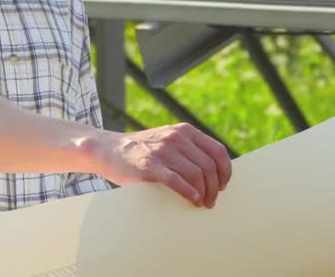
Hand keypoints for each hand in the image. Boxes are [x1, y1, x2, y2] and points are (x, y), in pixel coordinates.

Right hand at [89, 123, 232, 207]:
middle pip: (208, 166)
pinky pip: (176, 180)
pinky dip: (189, 192)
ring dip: (204, 193)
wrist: (108, 149)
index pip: (218, 151)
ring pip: (196, 174)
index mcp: (185, 131)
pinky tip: (192, 200)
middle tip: (212, 202)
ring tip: (202, 204)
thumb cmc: (142, 151)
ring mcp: (162, 151)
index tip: (223, 186)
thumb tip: (215, 172)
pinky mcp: (149, 166)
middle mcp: (176, 138)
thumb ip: (189, 148)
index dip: (225, 171)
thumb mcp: (168, 140)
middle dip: (215, 188)